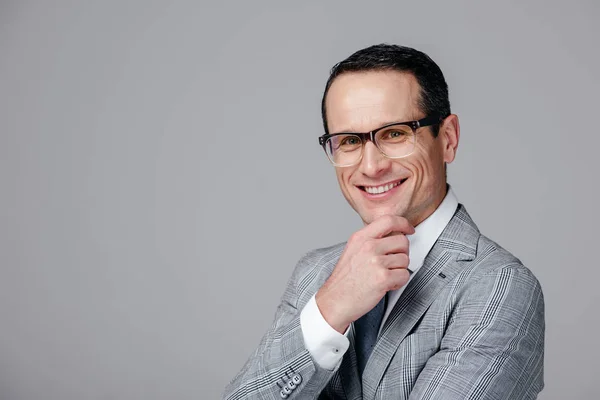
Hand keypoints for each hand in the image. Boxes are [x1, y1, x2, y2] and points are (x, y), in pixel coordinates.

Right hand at [315, 215, 413, 332]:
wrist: (335, 300)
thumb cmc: (344, 280)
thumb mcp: (352, 250)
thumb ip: (370, 240)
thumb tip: (393, 235)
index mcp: (360, 237)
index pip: (389, 220)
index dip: (403, 224)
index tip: (409, 229)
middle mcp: (368, 246)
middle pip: (402, 241)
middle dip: (402, 253)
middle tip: (392, 263)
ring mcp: (376, 261)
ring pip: (405, 260)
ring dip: (399, 270)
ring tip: (384, 276)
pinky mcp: (383, 278)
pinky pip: (404, 275)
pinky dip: (399, 282)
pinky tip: (385, 285)